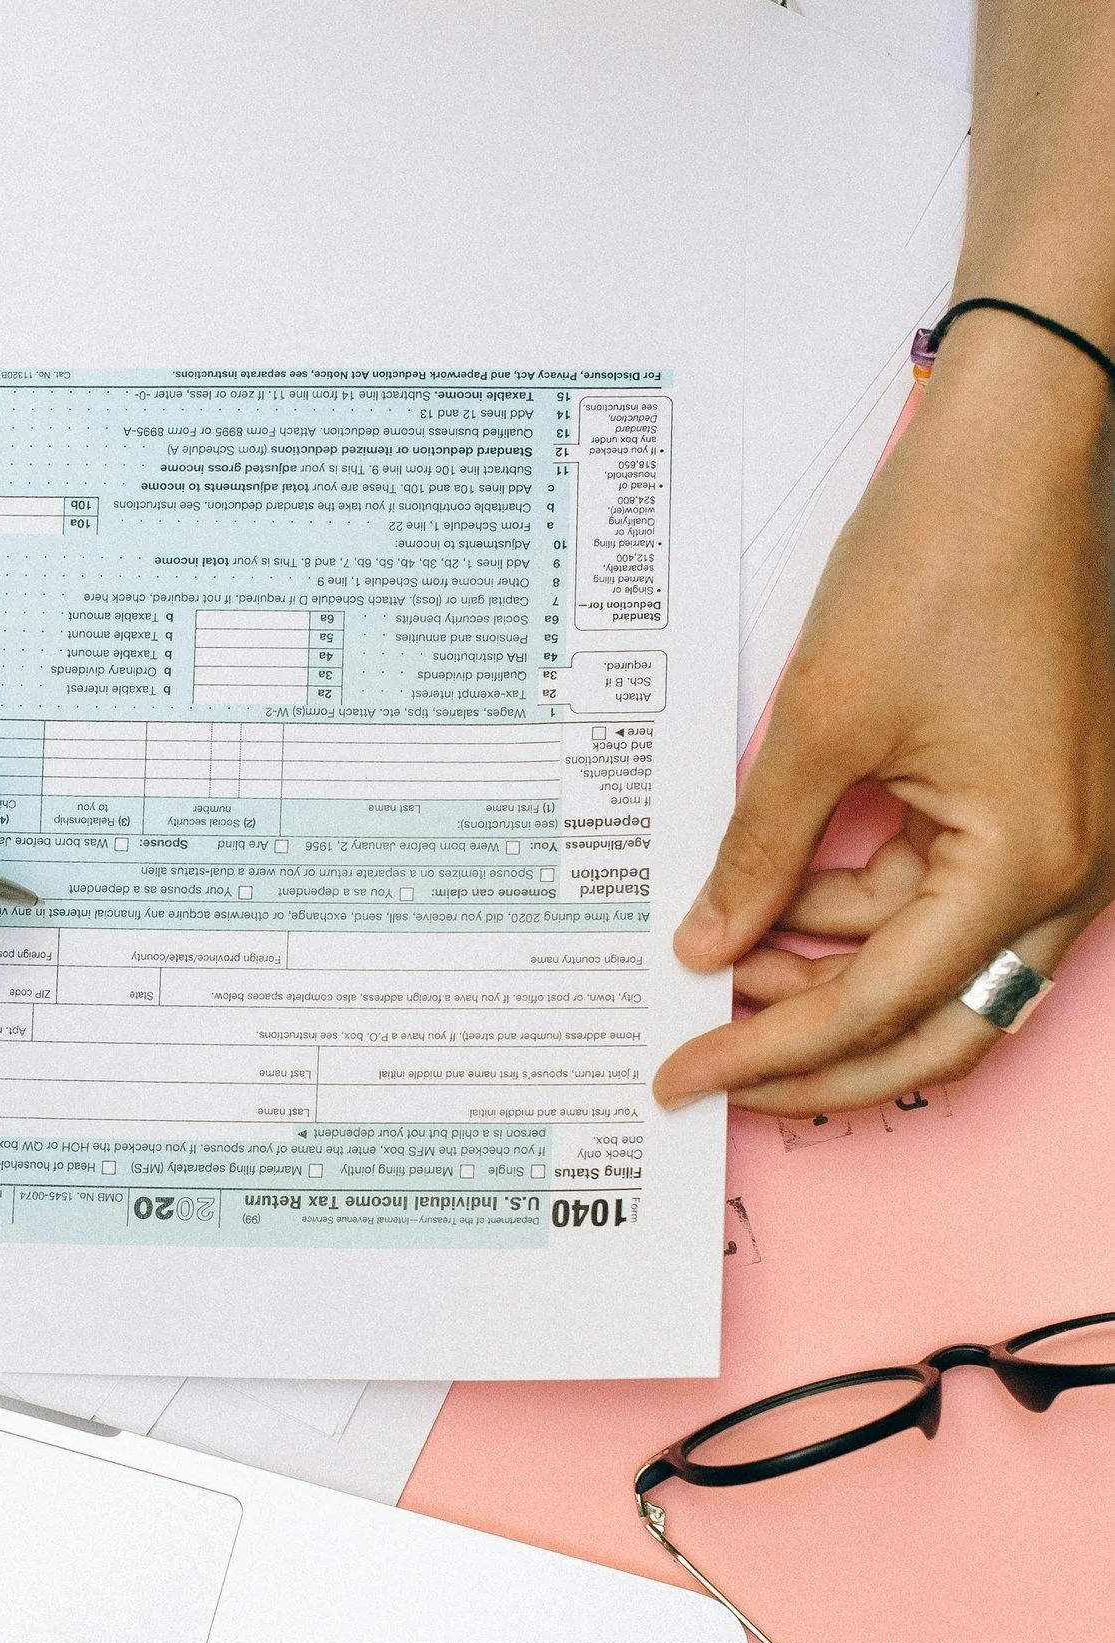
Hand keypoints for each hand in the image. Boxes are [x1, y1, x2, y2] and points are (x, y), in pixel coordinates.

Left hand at [654, 312, 1114, 1114]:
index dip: (768, 1053)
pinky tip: (773, 905)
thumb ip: (760, 854)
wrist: (1010, 455)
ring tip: (716, 959)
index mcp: (1027, 861)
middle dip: (815, 1057)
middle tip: (710, 1070)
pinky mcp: (1033, 805)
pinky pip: (942, 895)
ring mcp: (1061, 839)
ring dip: (828, 973)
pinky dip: (856, 912)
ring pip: (934, 965)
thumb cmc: (937, 568)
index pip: (877, 1005)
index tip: (684, 1078)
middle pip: (931, 1024)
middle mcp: (1069, 870)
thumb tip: (706, 945)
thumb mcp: (818, 729)